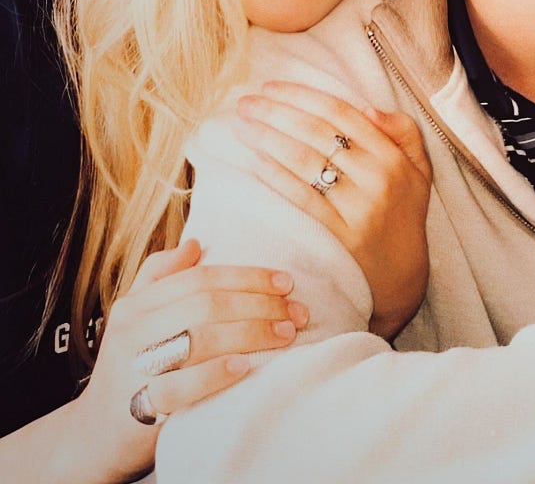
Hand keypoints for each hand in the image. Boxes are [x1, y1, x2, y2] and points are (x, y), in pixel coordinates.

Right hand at [69, 238, 306, 481]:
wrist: (95, 434)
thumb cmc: (131, 365)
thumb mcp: (137, 315)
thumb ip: (160, 276)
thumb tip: (195, 243)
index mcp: (136, 305)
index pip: (200, 278)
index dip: (247, 276)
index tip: (285, 282)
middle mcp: (132, 332)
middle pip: (206, 305)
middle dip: (259, 305)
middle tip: (296, 312)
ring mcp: (134, 370)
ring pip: (199, 339)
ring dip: (251, 334)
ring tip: (285, 334)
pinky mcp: (138, 408)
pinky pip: (180, 387)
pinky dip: (215, 374)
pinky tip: (246, 366)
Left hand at [236, 80, 432, 339]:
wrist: (403, 274)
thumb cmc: (404, 210)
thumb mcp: (418, 165)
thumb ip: (401, 129)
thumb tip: (365, 107)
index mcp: (393, 154)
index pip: (342, 114)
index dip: (303, 96)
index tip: (271, 86)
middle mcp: (378, 176)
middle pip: (319, 134)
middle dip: (277, 113)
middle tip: (245, 102)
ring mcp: (359, 207)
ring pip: (307, 162)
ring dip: (269, 139)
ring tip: (242, 126)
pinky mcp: (341, 235)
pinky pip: (304, 199)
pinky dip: (278, 178)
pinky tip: (256, 162)